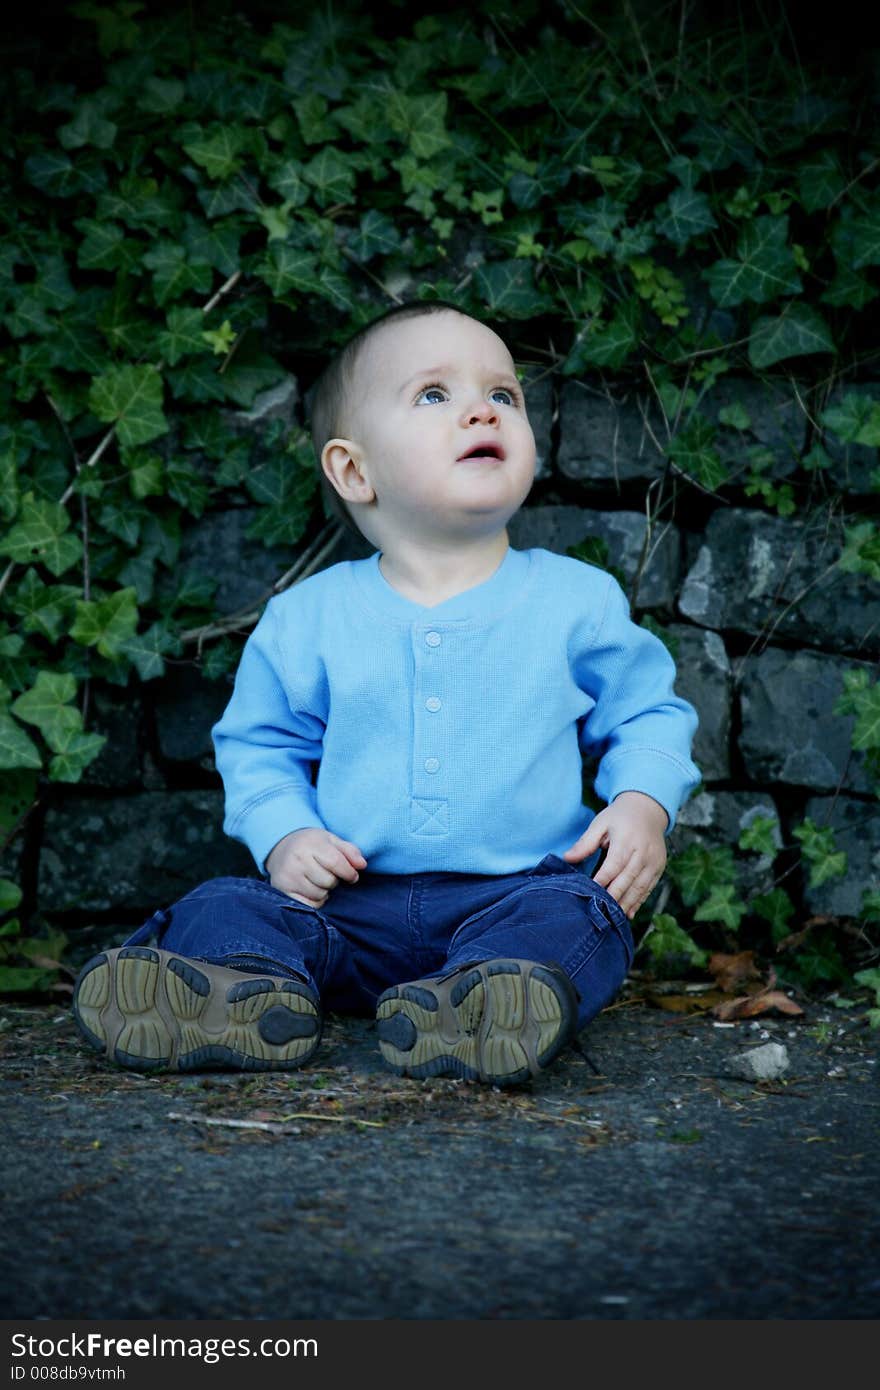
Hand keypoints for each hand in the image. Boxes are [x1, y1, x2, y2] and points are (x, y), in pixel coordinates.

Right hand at [265, 828, 366, 907]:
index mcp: (311, 844)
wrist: (280, 849)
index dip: (349, 873)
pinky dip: (314, 901)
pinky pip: (308, 905)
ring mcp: (288, 876)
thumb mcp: (331, 841)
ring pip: (319, 894)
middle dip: (334, 880)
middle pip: (329, 881)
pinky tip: (311, 890)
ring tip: (318, 880)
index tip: (352, 876)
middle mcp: (297, 859)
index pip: (336, 862)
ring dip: (324, 891)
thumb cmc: (312, 845)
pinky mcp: (283, 890)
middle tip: (328, 874)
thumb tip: (362, 865)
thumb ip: (350, 851)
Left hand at [562, 791, 667, 919]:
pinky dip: (639, 902)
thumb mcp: (601, 823)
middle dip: (613, 897)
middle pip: (627, 880)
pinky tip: (628, 913)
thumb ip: (585, 842)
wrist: (648, 809)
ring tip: (613, 918)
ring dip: (626, 904)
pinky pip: (649, 888)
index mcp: (627, 840)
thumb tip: (567, 858)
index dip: (602, 881)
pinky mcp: (659, 867)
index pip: (614, 865)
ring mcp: (654, 861)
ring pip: (639, 887)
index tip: (590, 895)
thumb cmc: (620, 817)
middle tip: (600, 912)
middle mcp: (643, 852)